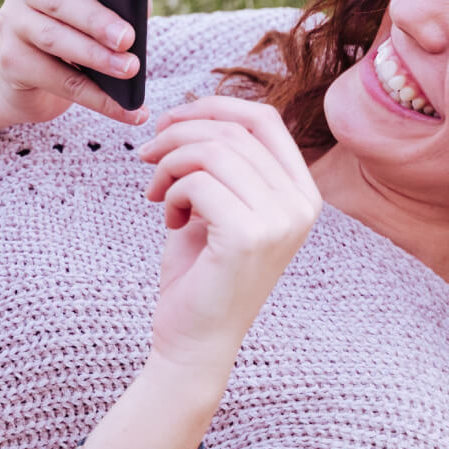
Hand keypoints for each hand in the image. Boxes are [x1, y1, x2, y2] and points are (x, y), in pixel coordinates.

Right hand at [0, 0, 147, 124]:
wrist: (29, 77)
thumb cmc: (77, 28)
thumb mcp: (96, 4)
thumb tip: (138, 8)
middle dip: (96, 18)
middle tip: (128, 37)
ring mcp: (10, 23)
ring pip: (56, 39)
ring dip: (98, 58)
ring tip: (131, 69)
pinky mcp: (11, 62)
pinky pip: (60, 81)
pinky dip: (99, 99)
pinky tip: (129, 110)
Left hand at [134, 96, 322, 366]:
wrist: (195, 341)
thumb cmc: (202, 273)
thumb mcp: (218, 205)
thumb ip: (219, 161)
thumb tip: (191, 110)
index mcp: (302, 193)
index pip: (265, 119)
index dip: (213, 107)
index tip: (171, 120)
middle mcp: (300, 205)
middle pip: (233, 131)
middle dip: (177, 135)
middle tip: (146, 157)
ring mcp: (279, 221)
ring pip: (212, 151)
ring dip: (169, 165)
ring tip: (157, 193)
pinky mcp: (248, 236)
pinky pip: (197, 183)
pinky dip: (171, 193)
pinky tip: (169, 219)